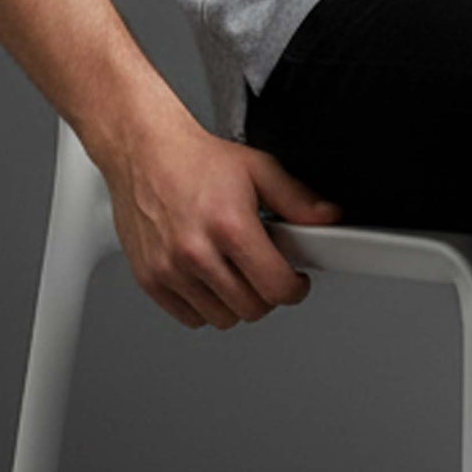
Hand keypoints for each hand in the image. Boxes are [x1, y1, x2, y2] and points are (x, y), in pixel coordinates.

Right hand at [97, 108, 343, 330]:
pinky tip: (210, 278)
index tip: (295, 282)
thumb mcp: (259, 170)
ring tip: (235, 271)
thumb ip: (297, 200)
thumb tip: (328, 218)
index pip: (275, 287)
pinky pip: (190, 318)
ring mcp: (170, 270)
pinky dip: (205, 306)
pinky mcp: (150, 280)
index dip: (295, 289)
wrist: (143, 153)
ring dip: (236, 303)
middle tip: (265, 272)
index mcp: (229, 226)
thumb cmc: (196, 160)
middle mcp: (197, 252)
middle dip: (267, 294)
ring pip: (222, 319)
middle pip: (252, 309)